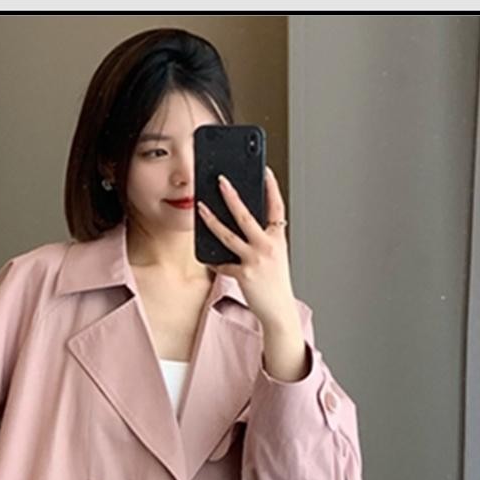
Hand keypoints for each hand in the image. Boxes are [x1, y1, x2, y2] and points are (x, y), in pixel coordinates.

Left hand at [196, 166, 295, 329]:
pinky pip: (222, 264)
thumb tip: (242, 225)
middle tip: (221, 181)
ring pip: (228, 235)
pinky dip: (212, 261)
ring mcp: (255, 259)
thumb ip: (263, 238)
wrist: (278, 309)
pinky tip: (205, 257)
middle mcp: (268, 245)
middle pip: (246, 215)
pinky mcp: (243, 274)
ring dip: (211, 221)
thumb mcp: (276, 255)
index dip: (272, 187)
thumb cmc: (275, 282)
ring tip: (200, 208)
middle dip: (232, 196)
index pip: (277, 206)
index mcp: (278, 237)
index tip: (265, 171)